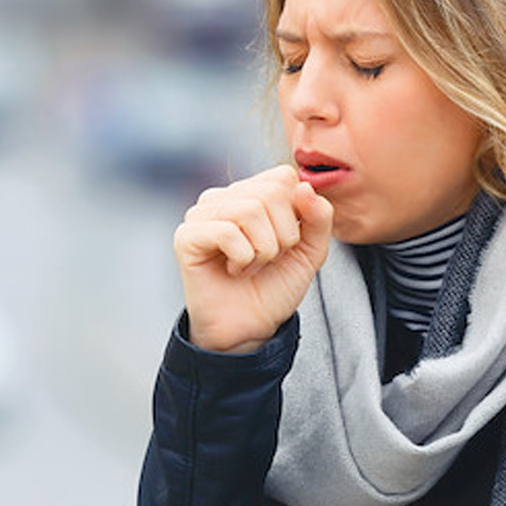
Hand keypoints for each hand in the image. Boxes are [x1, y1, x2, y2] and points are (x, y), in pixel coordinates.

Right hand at [172, 165, 333, 352]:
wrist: (250, 327)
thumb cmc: (275, 286)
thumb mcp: (310, 250)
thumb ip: (319, 217)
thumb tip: (305, 187)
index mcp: (252, 193)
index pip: (283, 177)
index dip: (297, 212)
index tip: (287, 242)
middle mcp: (224, 197)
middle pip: (271, 192)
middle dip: (283, 235)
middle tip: (269, 258)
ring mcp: (202, 214)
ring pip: (250, 210)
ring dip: (263, 249)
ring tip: (251, 265)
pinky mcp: (186, 236)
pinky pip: (227, 231)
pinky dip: (243, 257)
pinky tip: (235, 270)